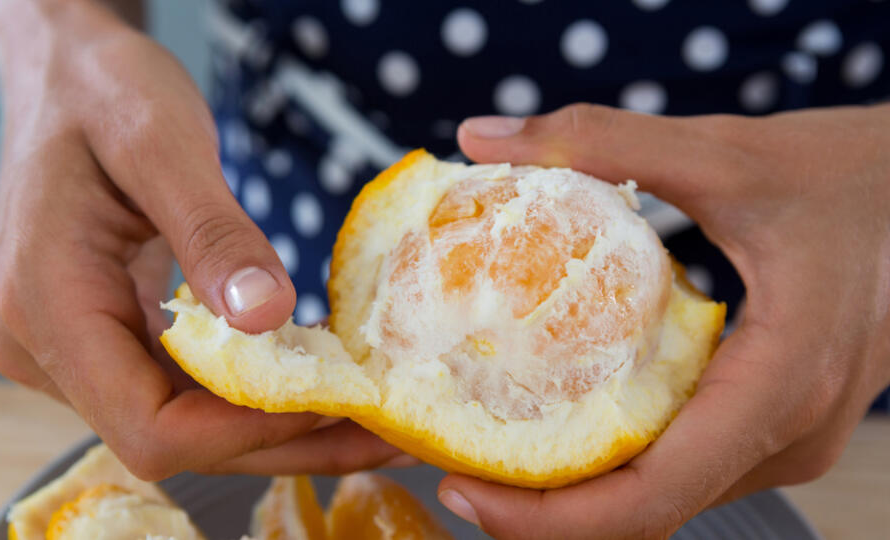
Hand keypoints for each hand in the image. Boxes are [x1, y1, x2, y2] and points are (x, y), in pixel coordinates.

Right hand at [0, 0, 399, 479]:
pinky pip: (186, 386)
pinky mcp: (111, 336)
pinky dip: (255, 387)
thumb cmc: (98, 90)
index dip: (247, 428)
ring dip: (279, 421)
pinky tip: (320, 371)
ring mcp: (78, 349)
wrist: (64, 73)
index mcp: (46, 308)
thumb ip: (211, 234)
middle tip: (385, 425)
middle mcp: (49, 349)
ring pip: (188, 422)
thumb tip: (268, 317)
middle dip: (283, 435)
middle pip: (176, 438)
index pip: (147, 425)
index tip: (336, 396)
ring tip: (371, 408)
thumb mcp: (157, 143)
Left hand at [437, 104, 889, 537]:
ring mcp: (783, 437)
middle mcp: (785, 435)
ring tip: (482, 441)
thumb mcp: (725, 153)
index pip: (652, 496)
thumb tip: (485, 139)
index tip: (462, 492)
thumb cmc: (853, 179)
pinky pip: (679, 461)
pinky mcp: (771, 421)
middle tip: (448, 463)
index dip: (547, 517)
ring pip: (661, 494)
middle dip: (539, 505)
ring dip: (570, 487)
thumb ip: (602, 140)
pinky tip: (551, 414)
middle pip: (644, 510)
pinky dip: (609, 455)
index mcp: (780, 386)